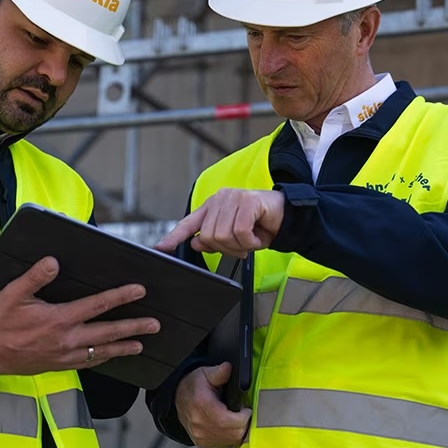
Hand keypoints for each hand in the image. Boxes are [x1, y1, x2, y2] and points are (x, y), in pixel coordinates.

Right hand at [0, 256, 160, 376]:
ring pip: (102, 351)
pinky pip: (90, 362)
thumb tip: (53, 261)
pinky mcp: (61, 365)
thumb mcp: (12, 295)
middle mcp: (67, 339)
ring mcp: (66, 355)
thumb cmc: (0, 322)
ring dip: (124, 346)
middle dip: (133, 327)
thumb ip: (34, 277)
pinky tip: (113, 355)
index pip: (97, 305)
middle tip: (155, 324)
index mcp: (59, 319)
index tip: (139, 290)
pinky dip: (105, 358)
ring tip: (142, 343)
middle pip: (108, 332)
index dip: (120, 296)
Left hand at [154, 189, 284, 257]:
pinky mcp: (247, 201)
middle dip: (226, 248)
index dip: (173, 237)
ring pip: (222, 236)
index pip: (188, 223)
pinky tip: (257, 237)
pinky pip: (239, 232)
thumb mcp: (234, 239)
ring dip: (240, 246)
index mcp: (212, 208)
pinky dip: (250, 242)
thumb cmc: (260, 226)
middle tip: (242, 246)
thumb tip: (195, 242)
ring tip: (250, 240)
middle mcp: (219, 200)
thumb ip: (213, 241)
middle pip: (208, 236)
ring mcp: (233, 198)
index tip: (160, 248)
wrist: (286, 217)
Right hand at [175, 362, 251, 447]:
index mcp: (202, 405)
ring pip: (230, 441)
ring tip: (237, 418)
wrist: (177, 398)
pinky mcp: (201, 442)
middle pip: (233, 433)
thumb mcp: (205, 373)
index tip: (246, 409)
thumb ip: (219, 372)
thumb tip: (228, 368)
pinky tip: (230, 426)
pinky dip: (231, 437)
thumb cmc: (193, 385)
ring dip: (238, 431)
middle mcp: (199, 423)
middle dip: (243, 424)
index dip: (243, 417)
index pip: (228, 421)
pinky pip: (224, 444)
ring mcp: (200, 435)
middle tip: (243, 413)